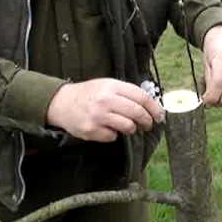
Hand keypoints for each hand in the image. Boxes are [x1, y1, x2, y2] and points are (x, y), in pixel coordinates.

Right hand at [47, 78, 164, 141]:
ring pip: (128, 126)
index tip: (159, 115)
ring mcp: (98, 116)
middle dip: (147, 121)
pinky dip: (114, 134)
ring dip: (132, 129)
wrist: (62, 103)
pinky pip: (113, 136)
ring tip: (128, 126)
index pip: (142, 97)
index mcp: (112, 86)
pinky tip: (107, 128)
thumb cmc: (89, 94)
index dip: (154, 108)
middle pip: (137, 112)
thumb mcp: (107, 85)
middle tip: (148, 125)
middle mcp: (106, 100)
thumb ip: (127, 93)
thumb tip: (151, 105)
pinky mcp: (91, 130)